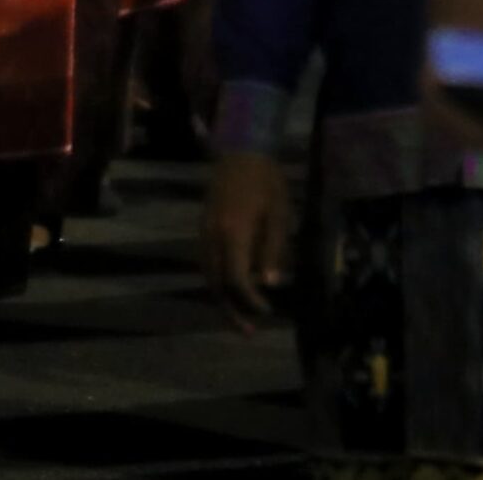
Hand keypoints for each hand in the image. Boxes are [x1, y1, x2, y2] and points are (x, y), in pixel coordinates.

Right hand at [201, 150, 291, 330]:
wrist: (241, 152)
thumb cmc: (266, 182)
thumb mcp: (279, 215)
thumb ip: (272, 250)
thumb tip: (269, 283)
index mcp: (233, 234)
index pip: (235, 279)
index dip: (249, 300)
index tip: (267, 312)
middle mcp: (212, 237)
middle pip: (215, 283)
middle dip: (230, 310)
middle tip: (248, 331)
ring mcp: (204, 232)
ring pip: (206, 275)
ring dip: (221, 299)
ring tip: (238, 318)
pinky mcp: (203, 228)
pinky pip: (204, 263)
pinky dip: (215, 282)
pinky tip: (229, 290)